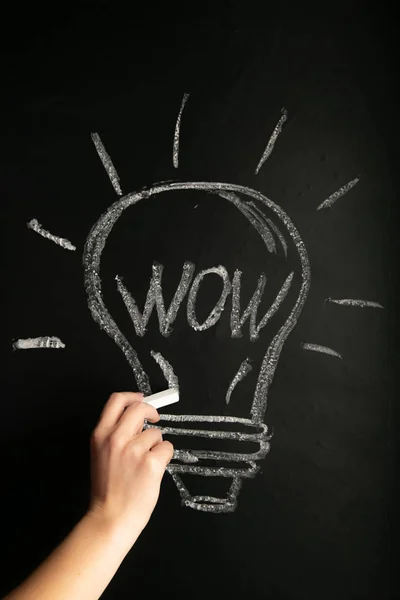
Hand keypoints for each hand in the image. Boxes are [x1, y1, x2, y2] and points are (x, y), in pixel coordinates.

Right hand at [88, 392, 173, 543]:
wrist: (110, 518)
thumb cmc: (108, 490)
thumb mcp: (101, 455)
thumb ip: (116, 434)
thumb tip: (138, 420)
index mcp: (100, 435)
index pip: (116, 401)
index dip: (132, 396)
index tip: (141, 399)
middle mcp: (116, 438)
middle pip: (139, 408)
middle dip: (151, 412)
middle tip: (155, 420)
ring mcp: (134, 450)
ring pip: (156, 434)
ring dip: (156, 445)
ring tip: (145, 464)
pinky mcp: (150, 462)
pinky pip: (166, 448)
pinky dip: (164, 458)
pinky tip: (152, 471)